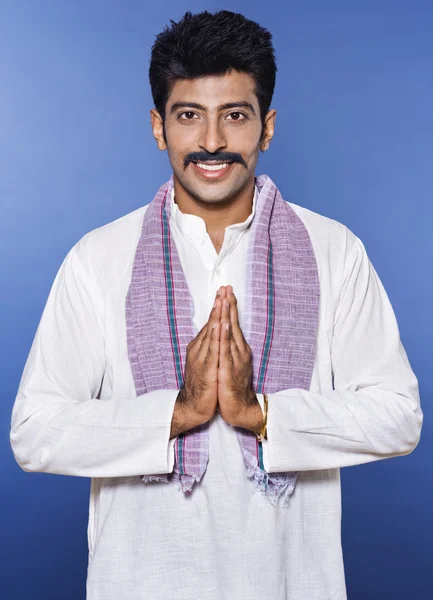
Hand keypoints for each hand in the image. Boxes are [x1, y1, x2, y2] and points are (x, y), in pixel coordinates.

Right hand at [178, 291, 221, 426]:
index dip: (218, 307)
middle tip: (223, 289)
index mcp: (201, 347)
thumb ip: (210, 347)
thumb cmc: (203, 384)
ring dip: (216, 316)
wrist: (194, 406)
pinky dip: (216, 336)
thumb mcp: (207, 362)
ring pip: (210, 333)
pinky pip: (212, 349)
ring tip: (221, 301)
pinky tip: (219, 325)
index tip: (224, 291)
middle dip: (217, 305)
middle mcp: (199, 349)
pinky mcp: (206, 368)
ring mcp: (201, 358)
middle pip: (210, 323)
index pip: (211, 323)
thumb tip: (216, 334)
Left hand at [217, 285, 262, 431]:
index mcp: (238, 348)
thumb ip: (229, 348)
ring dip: (228, 316)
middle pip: (233, 323)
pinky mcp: (229, 369)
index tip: (227, 290)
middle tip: (227, 287)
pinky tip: (224, 325)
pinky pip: (226, 351)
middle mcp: (238, 350)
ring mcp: (235, 359)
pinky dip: (225, 337)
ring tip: (226, 300)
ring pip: (230, 334)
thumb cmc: (233, 385)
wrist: (239, 407)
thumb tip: (226, 334)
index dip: (230, 306)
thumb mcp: (231, 362)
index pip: (233, 323)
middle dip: (229, 305)